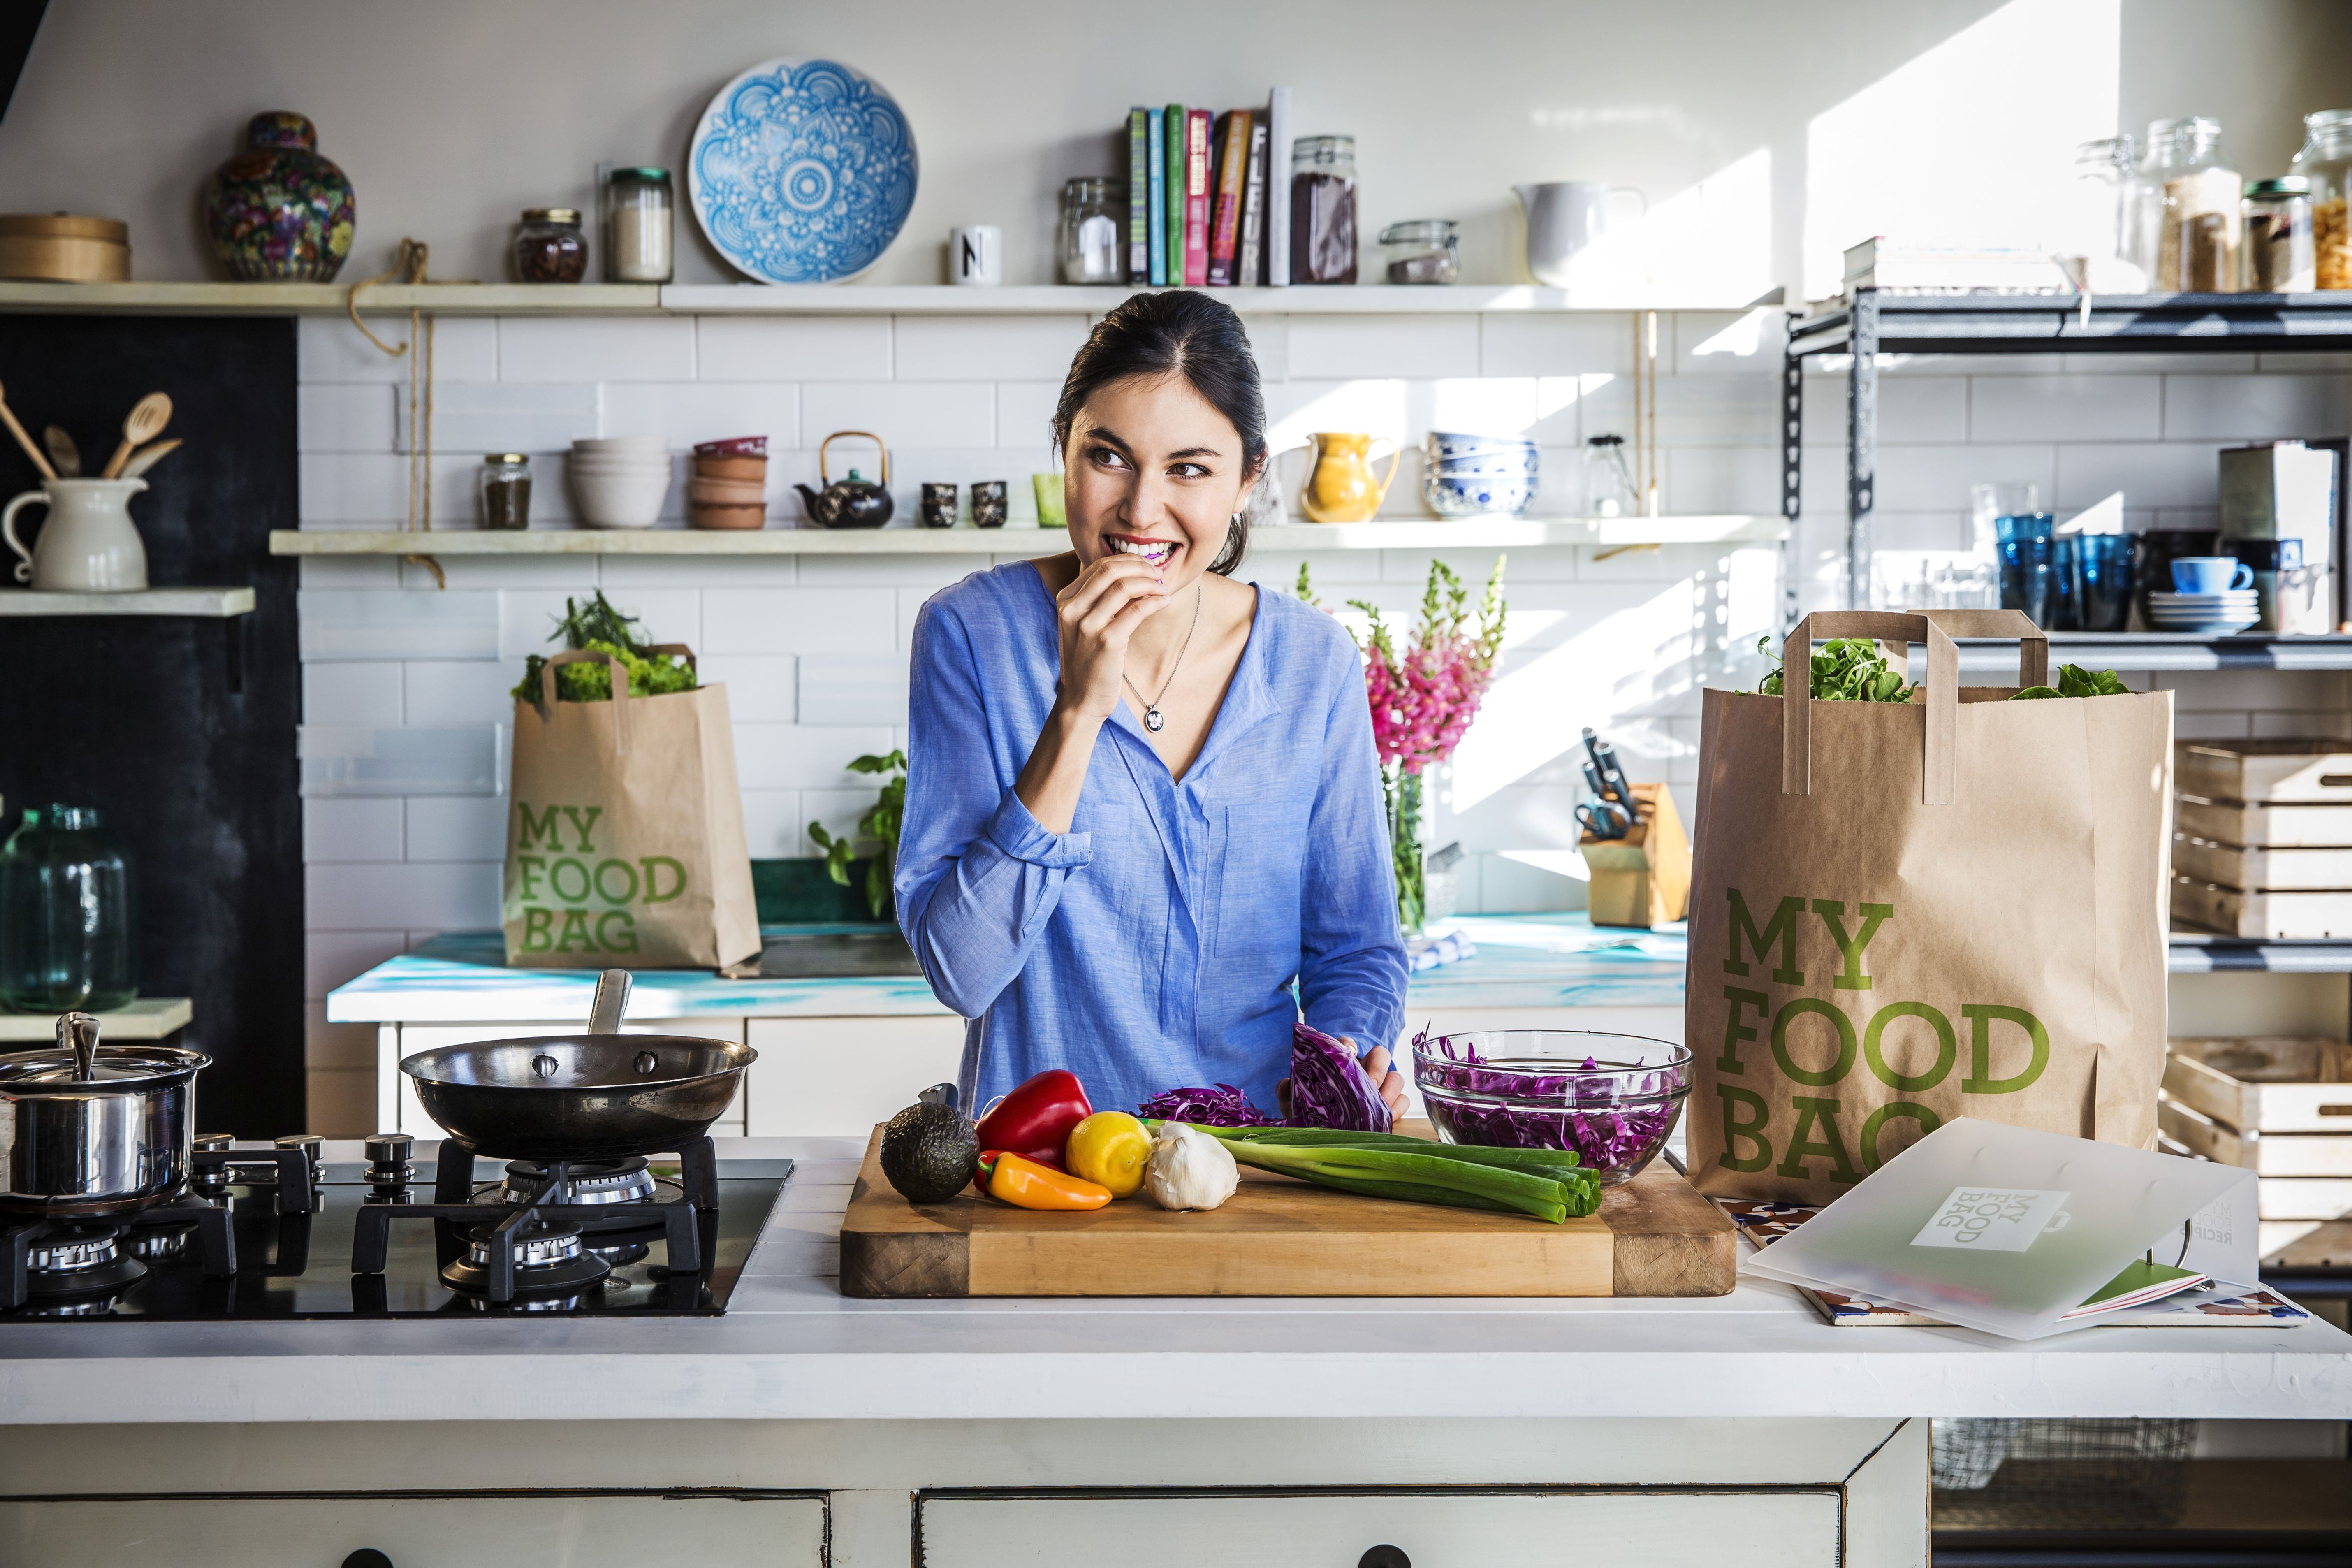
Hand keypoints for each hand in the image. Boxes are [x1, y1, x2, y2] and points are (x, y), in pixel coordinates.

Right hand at [1052, 552, 1169, 720]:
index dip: (1128, 561)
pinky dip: (1154, 601)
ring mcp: (1088, 625)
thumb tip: (1131, 574)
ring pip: (1124, 586)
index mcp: (1065, 601)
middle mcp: (1072, 609)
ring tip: (1162, 588)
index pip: (1099, 565)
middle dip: (1140, 567)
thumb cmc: (1088, 661)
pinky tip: (1164, 602)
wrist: (1080, 699)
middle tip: (1158, 574)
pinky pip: (1136, 610)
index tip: (1146, 567)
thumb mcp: (1083, 625)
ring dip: (1150, 583)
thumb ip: (1098, 600)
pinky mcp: (1106, 641)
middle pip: (1110, 570)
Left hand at [1276, 1038, 1409, 1123]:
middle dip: (1378, 1068)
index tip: (1348, 1055)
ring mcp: (1379, 1088)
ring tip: (1381, 1105)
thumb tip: (1285, 1085)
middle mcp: (1362, 1070)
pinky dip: (1399, 1107)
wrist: (1316, 1132)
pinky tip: (1388, 1118)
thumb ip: (1286, 1091)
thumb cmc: (1306, 1109)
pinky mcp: (1390, 1106)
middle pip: (1381, 1055)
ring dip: (1391, 1089)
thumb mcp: (1293, 1100)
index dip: (1350, 1047)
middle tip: (1369, 1085)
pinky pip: (1404, 1101)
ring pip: (1396, 1077)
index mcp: (1339, 1062)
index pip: (1348, 1044)